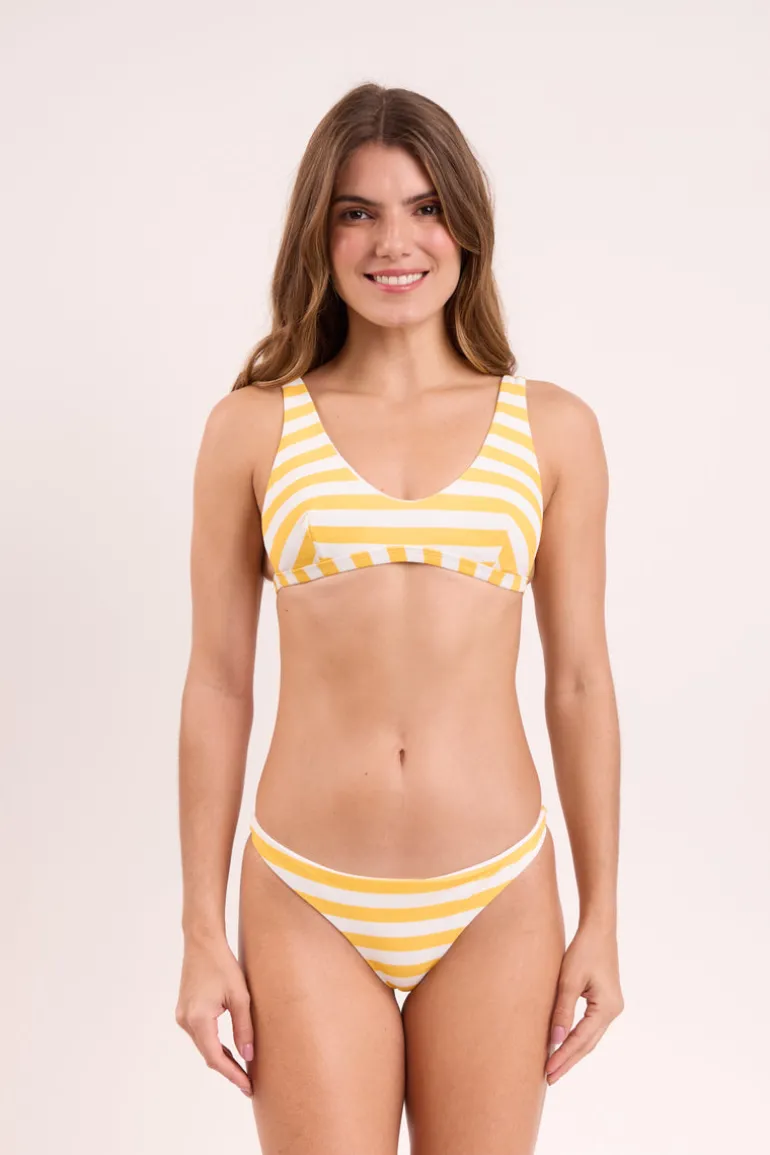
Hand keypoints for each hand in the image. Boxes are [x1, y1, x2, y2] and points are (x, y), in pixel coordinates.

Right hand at [175, 933, 254, 1097]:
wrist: (202, 941)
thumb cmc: (223, 964)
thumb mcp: (240, 996)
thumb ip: (244, 1028)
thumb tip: (248, 1056)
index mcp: (199, 1019)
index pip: (216, 1057)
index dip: (232, 1074)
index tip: (247, 1086)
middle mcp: (186, 1021)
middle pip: (208, 1054)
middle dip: (228, 1070)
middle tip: (248, 1083)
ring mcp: (182, 1016)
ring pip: (204, 1045)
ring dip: (221, 1057)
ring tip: (242, 1069)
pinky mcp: (184, 1011)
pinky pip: (200, 1035)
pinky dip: (214, 1044)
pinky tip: (229, 1049)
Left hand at [545, 921, 623, 1084]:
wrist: (598, 929)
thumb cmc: (583, 950)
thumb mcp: (569, 980)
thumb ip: (563, 1011)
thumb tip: (555, 1041)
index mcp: (607, 1008)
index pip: (581, 1040)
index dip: (564, 1057)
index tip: (548, 1072)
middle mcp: (612, 1011)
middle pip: (588, 1043)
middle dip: (568, 1060)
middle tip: (549, 1078)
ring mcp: (610, 1007)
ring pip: (589, 1037)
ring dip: (572, 1051)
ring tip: (554, 1067)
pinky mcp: (604, 1001)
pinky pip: (589, 1026)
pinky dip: (576, 1037)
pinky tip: (563, 1044)